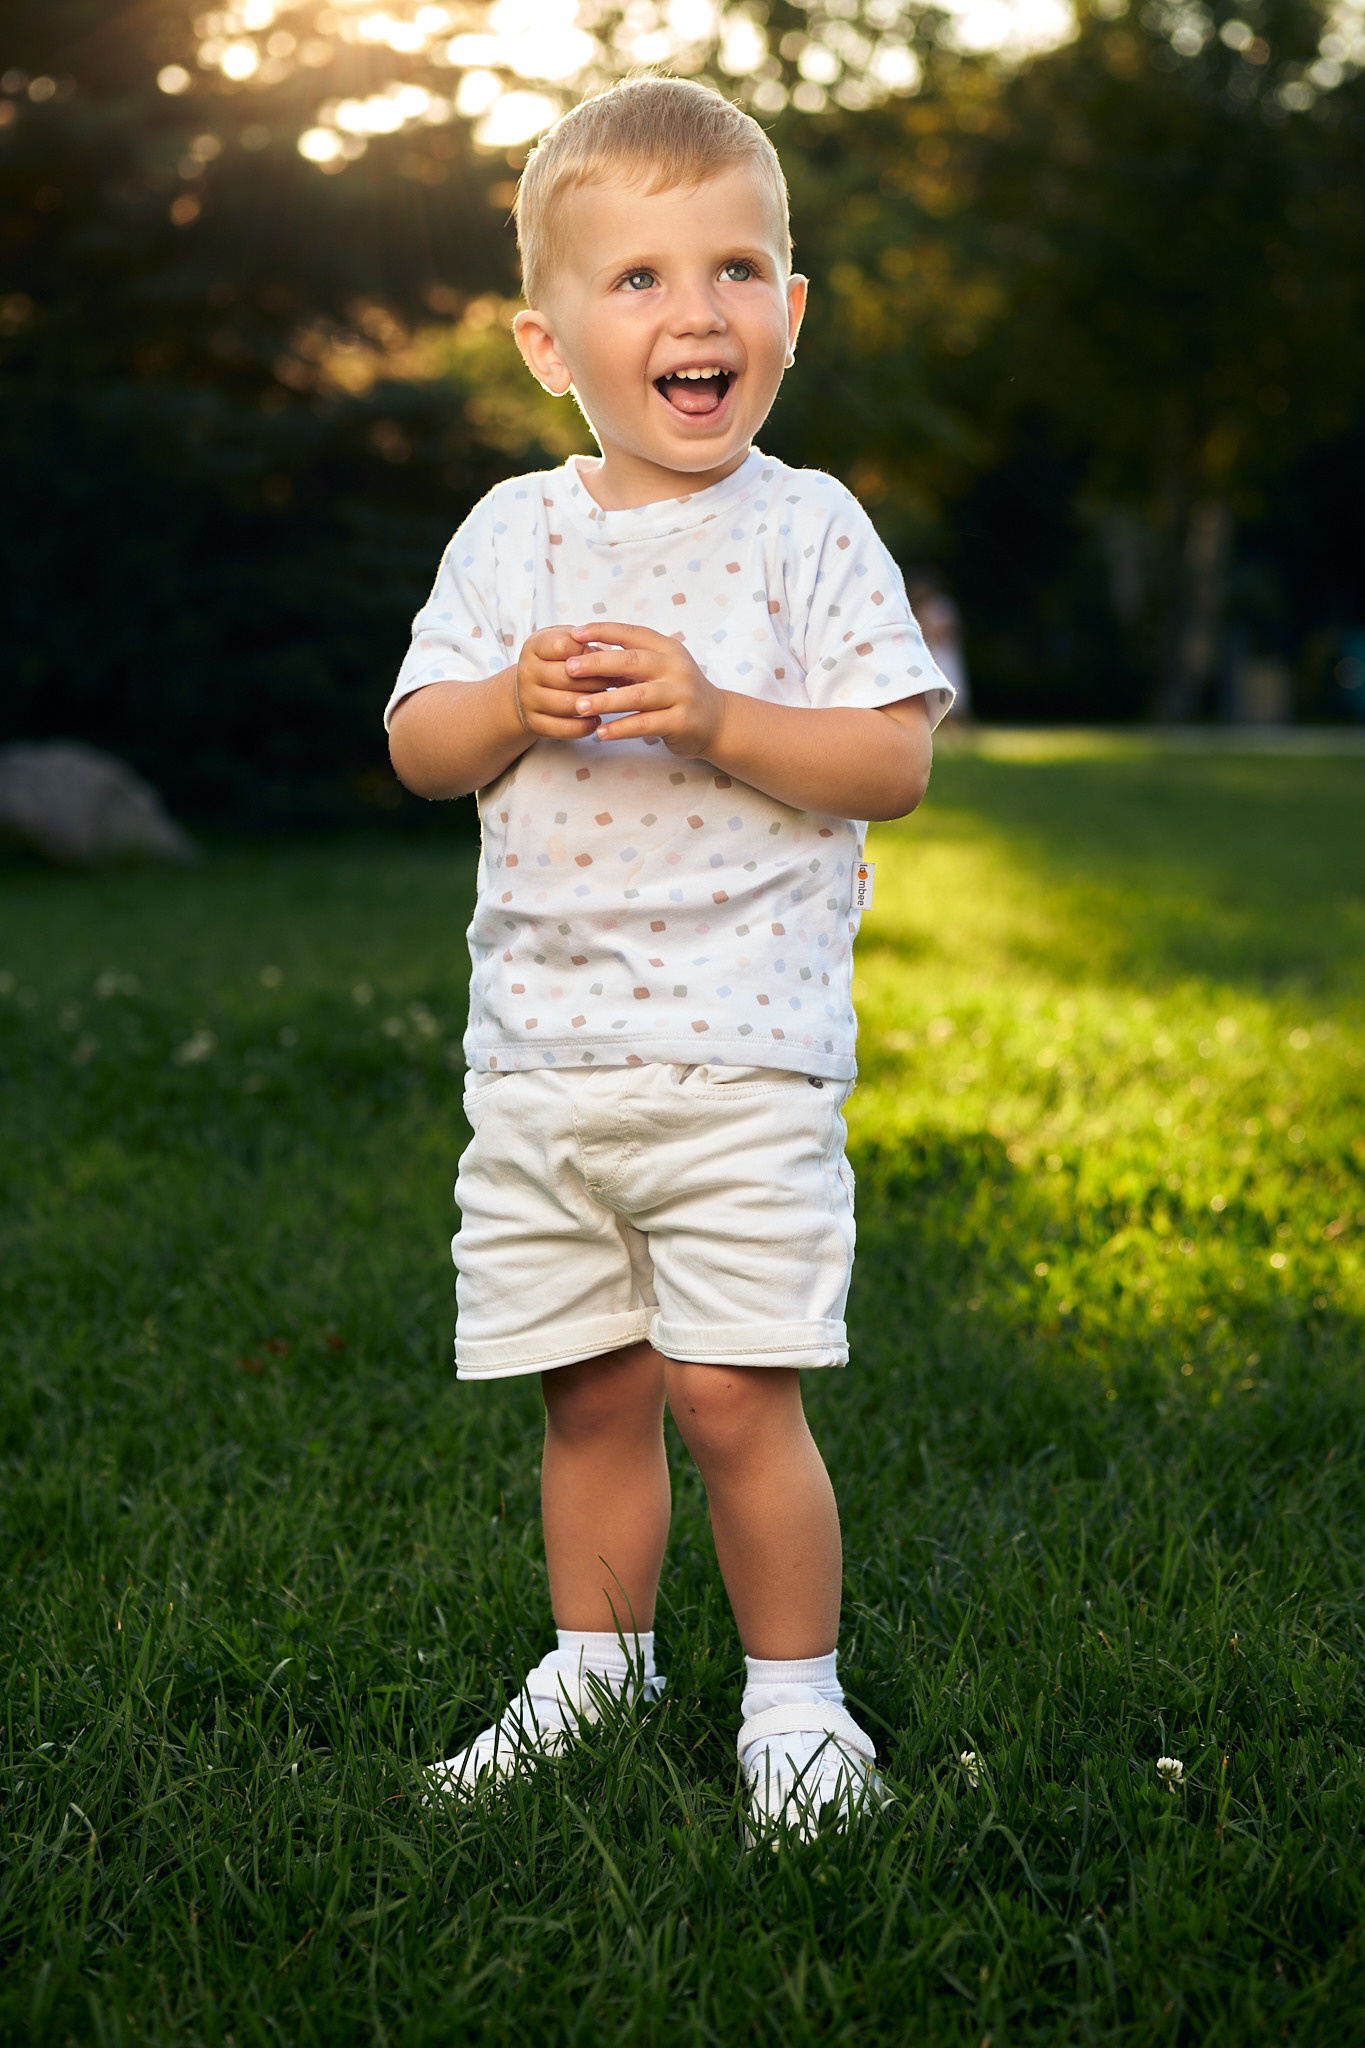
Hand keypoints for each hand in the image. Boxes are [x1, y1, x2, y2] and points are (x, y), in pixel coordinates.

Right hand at [514, 627, 603, 740]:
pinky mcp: (533, 723)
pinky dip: (585, 726)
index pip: (563, 646)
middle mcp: (527, 672)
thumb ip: (584, 644)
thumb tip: (611, 657)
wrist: (528, 688)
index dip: (589, 653)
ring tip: (608, 700)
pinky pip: (565, 729)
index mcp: (535, 646)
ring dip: (593, 703)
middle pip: (568, 677)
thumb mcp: (565, 642)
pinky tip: (596, 718)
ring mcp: (528, 699)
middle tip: (617, 681)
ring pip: (568, 704)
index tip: (606, 658)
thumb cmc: (556, 661)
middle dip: (597, 680)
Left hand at [564, 623, 726, 756]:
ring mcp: (681, 695)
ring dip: (605, 701)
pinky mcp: (682, 721)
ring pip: (637, 696)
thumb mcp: (659, 669)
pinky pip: (646, 724)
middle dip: (597, 664)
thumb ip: (630, 662)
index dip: (602, 631)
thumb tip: (585, 651)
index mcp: (668, 648)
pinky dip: (621, 728)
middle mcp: (676, 668)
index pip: (631, 633)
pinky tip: (601, 732)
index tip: (573, 633)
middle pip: (632, 662)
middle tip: (568, 669)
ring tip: (578, 706)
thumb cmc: (677, 692)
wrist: (718, 721)